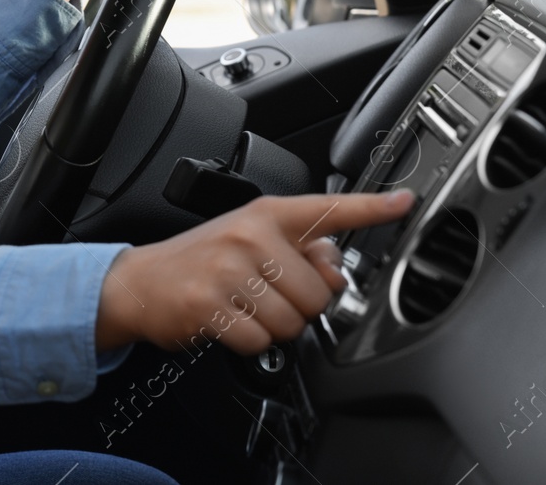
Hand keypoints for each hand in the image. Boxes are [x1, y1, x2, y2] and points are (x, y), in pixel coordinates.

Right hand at [94, 190, 415, 354]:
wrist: (141, 282)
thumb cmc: (202, 262)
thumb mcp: (249, 241)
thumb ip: (298, 251)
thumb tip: (336, 275)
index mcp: (265, 216)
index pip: (327, 210)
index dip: (372, 208)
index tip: (403, 203)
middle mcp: (249, 237)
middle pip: (317, 294)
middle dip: (298, 307)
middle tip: (266, 295)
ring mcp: (228, 270)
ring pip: (292, 323)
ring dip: (273, 327)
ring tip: (245, 308)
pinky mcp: (210, 305)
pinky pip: (261, 342)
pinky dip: (249, 342)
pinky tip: (230, 323)